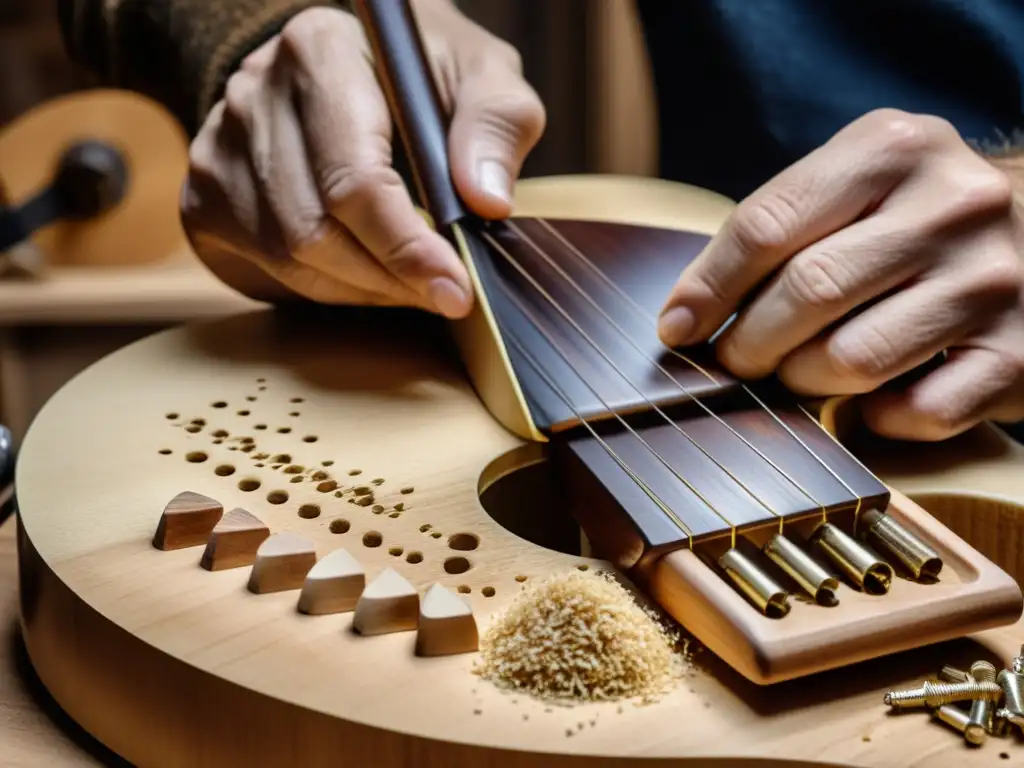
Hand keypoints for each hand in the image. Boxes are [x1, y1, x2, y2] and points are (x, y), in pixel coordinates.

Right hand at [181, 1, 544, 316]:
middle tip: (445, 296)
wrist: (349, 66)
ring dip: (364, 288)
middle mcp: (253, 93)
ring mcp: (220, 146)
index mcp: (318, 50)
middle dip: (389, 280)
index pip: (354, 178)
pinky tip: (369, 273)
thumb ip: (495, 123)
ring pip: (289, 257)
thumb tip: (485, 201)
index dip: (406, 247)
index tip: (455, 288)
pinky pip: (267, 266)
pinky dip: (328, 286)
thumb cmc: (422, 75)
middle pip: (315, 230)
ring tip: (413, 283)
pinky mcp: (208, 193)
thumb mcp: (482, 73)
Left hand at [657, 108, 1023, 440]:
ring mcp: (993, 280)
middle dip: (749, 343)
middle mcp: (953, 205)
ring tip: (801, 372)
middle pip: (807, 292)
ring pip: (853, 359)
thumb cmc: (911, 220)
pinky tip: (874, 398)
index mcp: (893, 149)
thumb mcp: (853, 187)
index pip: (769, 224)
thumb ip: (778, 231)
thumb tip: (686, 318)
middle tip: (735, 362)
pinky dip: (877, 418)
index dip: (708, 287)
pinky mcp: (1019, 354)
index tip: (677, 329)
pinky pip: (917, 412)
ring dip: (805, 380)